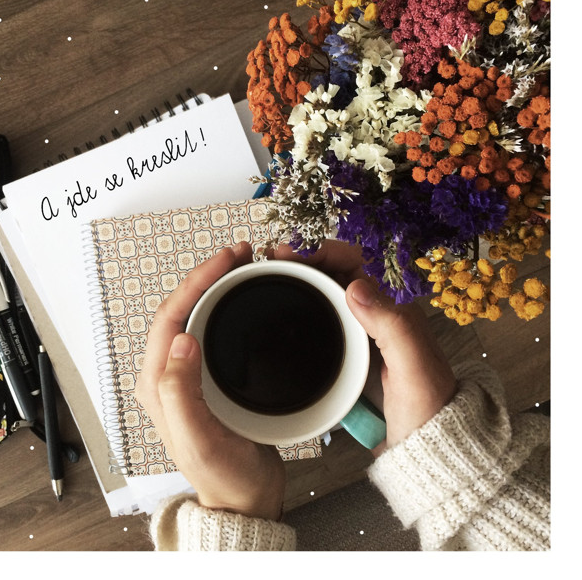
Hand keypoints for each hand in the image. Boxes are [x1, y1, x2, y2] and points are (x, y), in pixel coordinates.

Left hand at [135, 242, 285, 520]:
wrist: (243, 499)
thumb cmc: (223, 476)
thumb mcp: (200, 439)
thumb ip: (181, 393)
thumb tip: (182, 341)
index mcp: (158, 384)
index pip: (170, 316)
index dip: (197, 281)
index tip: (227, 260)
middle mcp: (166, 374)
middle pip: (180, 308)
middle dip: (206, 275)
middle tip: (239, 253)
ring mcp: (186, 375)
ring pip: (195, 315)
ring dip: (215, 286)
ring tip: (242, 267)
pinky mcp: (206, 378)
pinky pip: (211, 329)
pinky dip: (225, 306)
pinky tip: (242, 299)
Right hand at [273, 241, 456, 455]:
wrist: (429, 450)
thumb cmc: (428, 410)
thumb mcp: (414, 369)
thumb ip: (392, 327)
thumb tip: (354, 286)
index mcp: (395, 310)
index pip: (359, 262)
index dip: (326, 250)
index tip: (295, 253)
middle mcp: (377, 316)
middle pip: (337, 273)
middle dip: (306, 259)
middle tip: (273, 259)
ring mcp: (360, 336)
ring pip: (326, 295)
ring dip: (300, 281)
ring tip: (271, 277)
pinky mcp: (348, 356)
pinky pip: (321, 323)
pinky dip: (300, 310)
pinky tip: (281, 313)